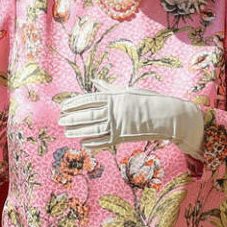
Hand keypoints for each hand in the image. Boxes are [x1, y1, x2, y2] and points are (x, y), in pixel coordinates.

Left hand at [59, 87, 204, 156]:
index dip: (75, 104)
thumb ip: (108, 89)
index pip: (89, 100)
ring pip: (93, 129)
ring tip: (66, 131)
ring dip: (78, 131)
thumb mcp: (127, 91)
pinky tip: (82, 143)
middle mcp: (113, 112)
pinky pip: (104, 141)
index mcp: (114, 98)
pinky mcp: (123, 138)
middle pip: (88, 115)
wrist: (166, 116)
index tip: (63, 106)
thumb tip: (95, 82)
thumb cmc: (146, 100)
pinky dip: (92, 143)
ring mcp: (118, 125)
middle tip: (60, 120)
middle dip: (72, 118)